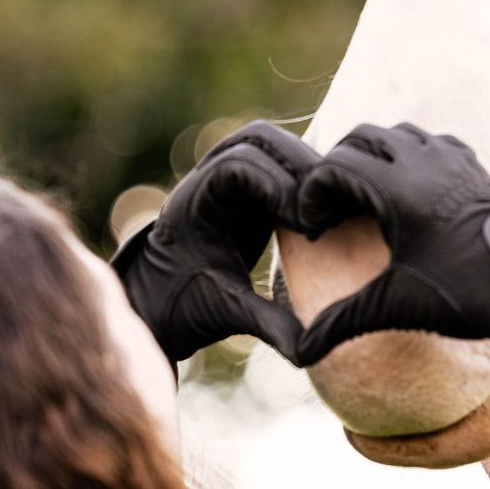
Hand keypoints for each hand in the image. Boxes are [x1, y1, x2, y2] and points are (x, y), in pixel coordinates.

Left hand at [112, 120, 316, 366]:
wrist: (160, 304)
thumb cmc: (184, 308)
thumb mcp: (225, 313)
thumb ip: (267, 323)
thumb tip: (310, 349)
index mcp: (194, 200)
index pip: (240, 164)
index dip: (277, 185)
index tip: (305, 221)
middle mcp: (207, 177)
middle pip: (258, 139)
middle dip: (297, 164)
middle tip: (324, 205)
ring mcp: (228, 176)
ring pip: (271, 142)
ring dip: (303, 163)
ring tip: (328, 201)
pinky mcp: (248, 184)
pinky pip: (279, 160)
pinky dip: (304, 173)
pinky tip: (327, 203)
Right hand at [292, 123, 489, 366]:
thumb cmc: (466, 298)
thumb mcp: (397, 307)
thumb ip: (341, 322)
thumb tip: (300, 352)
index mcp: (401, 188)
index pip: (336, 166)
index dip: (313, 193)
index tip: (316, 228)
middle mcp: (427, 162)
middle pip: (363, 136)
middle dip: (338, 166)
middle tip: (333, 208)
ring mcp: (456, 160)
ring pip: (400, 134)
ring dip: (375, 157)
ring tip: (368, 200)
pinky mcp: (476, 167)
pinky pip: (432, 143)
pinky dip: (412, 156)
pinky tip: (410, 197)